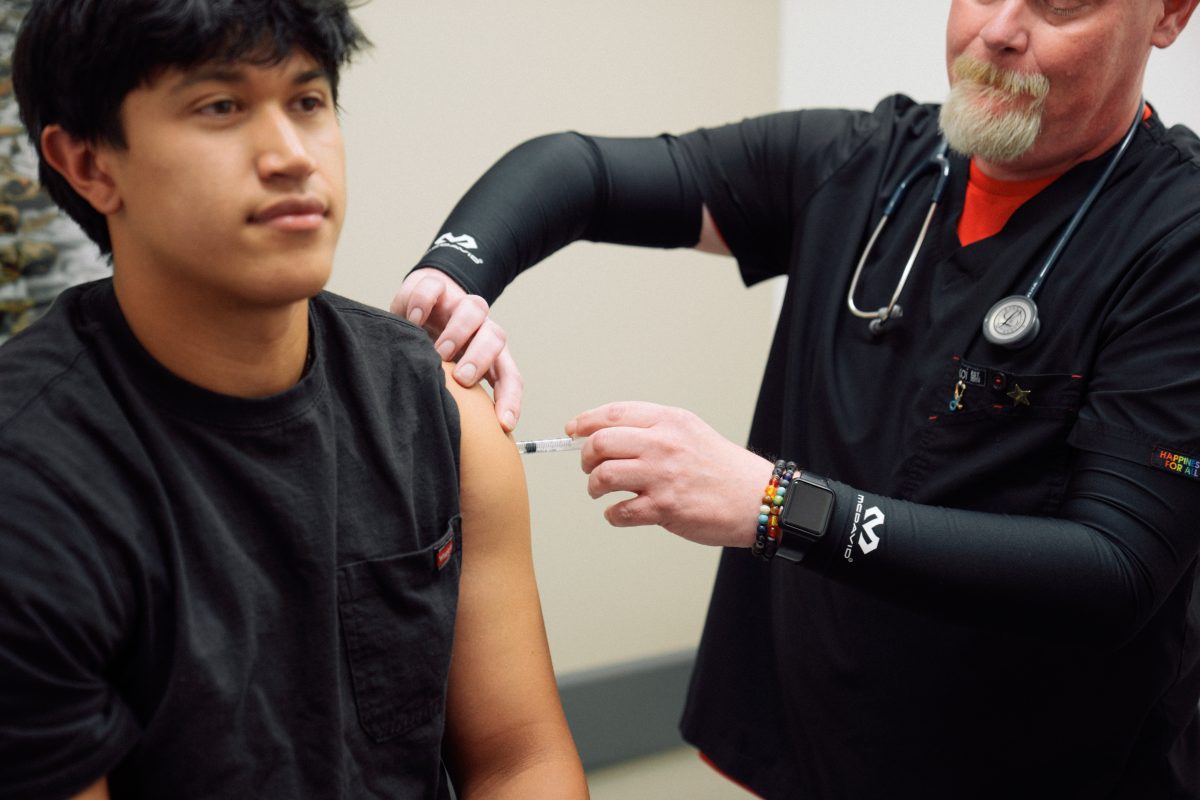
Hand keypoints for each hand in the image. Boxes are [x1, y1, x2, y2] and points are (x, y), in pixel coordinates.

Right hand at [392, 268, 522, 431]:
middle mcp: (479, 330)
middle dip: (481, 358)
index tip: (504, 423)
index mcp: (490, 356)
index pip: (510, 377)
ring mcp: (458, 306)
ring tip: (437, 352)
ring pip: (475, 309)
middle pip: (497, 337)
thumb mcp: (447, 376)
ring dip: (458, 331)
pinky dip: (422, 303)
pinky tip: (410, 320)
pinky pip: (435, 289)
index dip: (510, 399)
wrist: (420, 304)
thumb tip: (450, 438)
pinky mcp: (435, 287)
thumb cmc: (436, 350)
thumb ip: (455, 398)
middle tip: (462, 378)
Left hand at [566, 401, 773, 546]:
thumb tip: (608, 434)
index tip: (573, 430)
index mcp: (669, 420)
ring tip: (600, 491)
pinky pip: (619, 511)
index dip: (585, 422)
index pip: (613, 413)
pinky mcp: (664, 508)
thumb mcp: (690, 431)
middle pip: (600, 443)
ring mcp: (662, 476)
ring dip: (594, 486)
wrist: (756, 498)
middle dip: (586, 457)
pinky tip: (619, 513)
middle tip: (590, 467)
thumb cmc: (722, 468)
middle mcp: (663, 444)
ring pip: (603, 476)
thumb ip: (653, 429)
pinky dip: (612, 514)